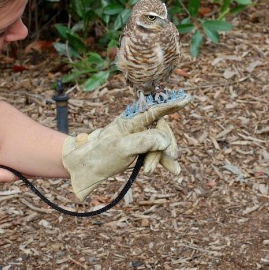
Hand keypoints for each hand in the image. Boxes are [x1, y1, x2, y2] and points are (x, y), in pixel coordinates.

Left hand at [62, 92, 190, 199]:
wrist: (83, 168)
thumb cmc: (99, 156)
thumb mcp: (121, 149)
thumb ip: (144, 141)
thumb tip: (165, 139)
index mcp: (131, 121)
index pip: (154, 110)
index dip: (170, 105)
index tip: (186, 99)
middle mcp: (136, 126)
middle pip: (161, 129)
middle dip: (166, 144)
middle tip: (171, 158)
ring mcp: (138, 138)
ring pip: (160, 143)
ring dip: (164, 156)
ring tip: (168, 170)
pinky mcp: (138, 150)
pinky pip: (155, 153)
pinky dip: (163, 161)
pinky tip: (173, 170)